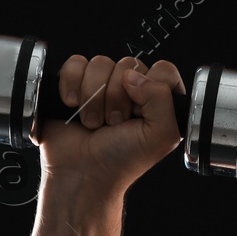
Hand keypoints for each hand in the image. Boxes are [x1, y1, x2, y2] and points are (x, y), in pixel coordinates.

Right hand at [36, 54, 185, 193]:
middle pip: (129, 64)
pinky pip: (75, 63)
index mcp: (159, 101)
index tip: (141, 112)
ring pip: (100, 63)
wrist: (82, 172)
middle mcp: (133, 90)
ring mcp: (103, 85)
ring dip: (94, 97)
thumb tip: (134, 76)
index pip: (163, 70)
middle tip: (115, 123)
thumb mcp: (161, 136)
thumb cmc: (122, 159)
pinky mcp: (75, 82)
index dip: (151, 88)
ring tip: (95, 122)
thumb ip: (163, 100)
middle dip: (118, 98)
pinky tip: (73, 106)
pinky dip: (72, 86)